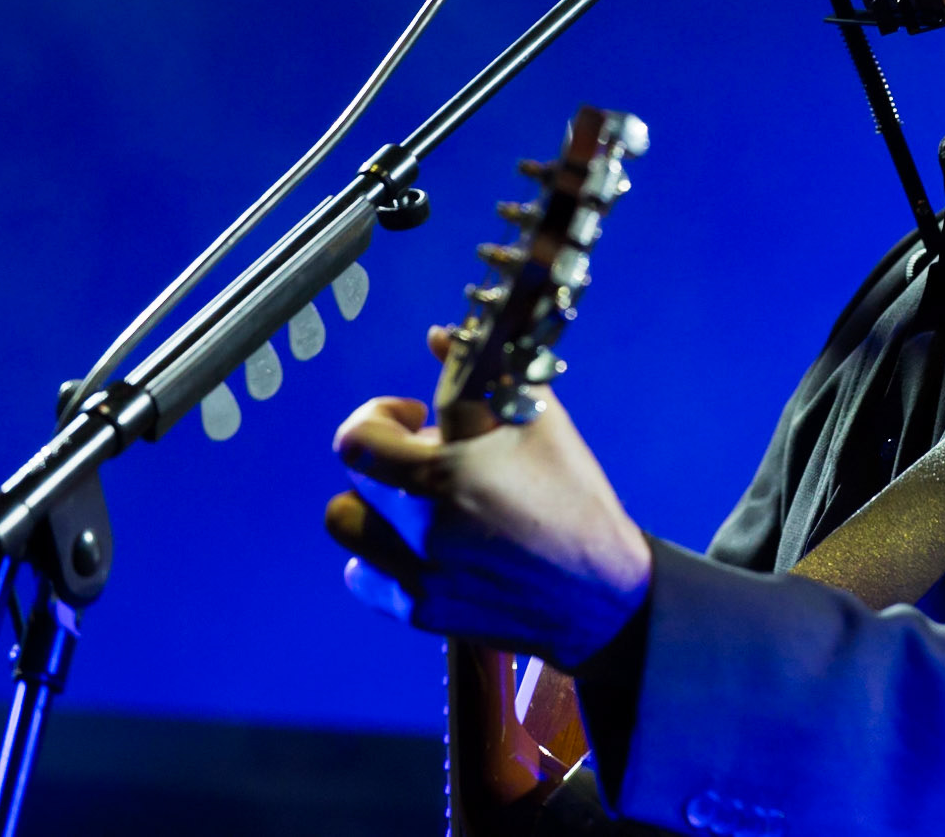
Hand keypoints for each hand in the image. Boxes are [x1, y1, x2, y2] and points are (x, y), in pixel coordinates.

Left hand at [324, 331, 651, 669]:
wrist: (599, 591)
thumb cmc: (572, 494)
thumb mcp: (538, 420)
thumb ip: (480, 373)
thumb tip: (438, 335)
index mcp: (446, 473)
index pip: (363, 434)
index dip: (383, 411)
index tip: (414, 413)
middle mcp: (421, 525)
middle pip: (355, 473)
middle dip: (385, 450)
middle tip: (429, 452)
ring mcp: (416, 572)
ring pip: (345, 521)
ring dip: (371, 500)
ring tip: (414, 497)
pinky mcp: (419, 610)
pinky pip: (361, 575)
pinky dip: (376, 555)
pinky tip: (413, 543)